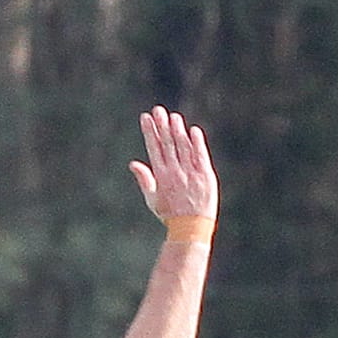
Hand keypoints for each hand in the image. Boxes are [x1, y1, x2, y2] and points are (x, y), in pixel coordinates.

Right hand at [129, 106, 216, 229]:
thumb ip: (144, 179)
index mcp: (161, 176)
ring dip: (178, 130)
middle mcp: (174, 171)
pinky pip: (200, 155)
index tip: (145, 117)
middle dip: (161, 125)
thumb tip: (133, 163)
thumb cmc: (171, 215)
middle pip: (167, 144)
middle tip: (158, 110)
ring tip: (174, 117)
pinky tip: (193, 130)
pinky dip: (197, 142)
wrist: (191, 228)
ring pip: (183, 147)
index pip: (154, 148)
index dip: (149, 131)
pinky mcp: (205, 175)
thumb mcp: (152, 199)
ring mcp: (190, 172)